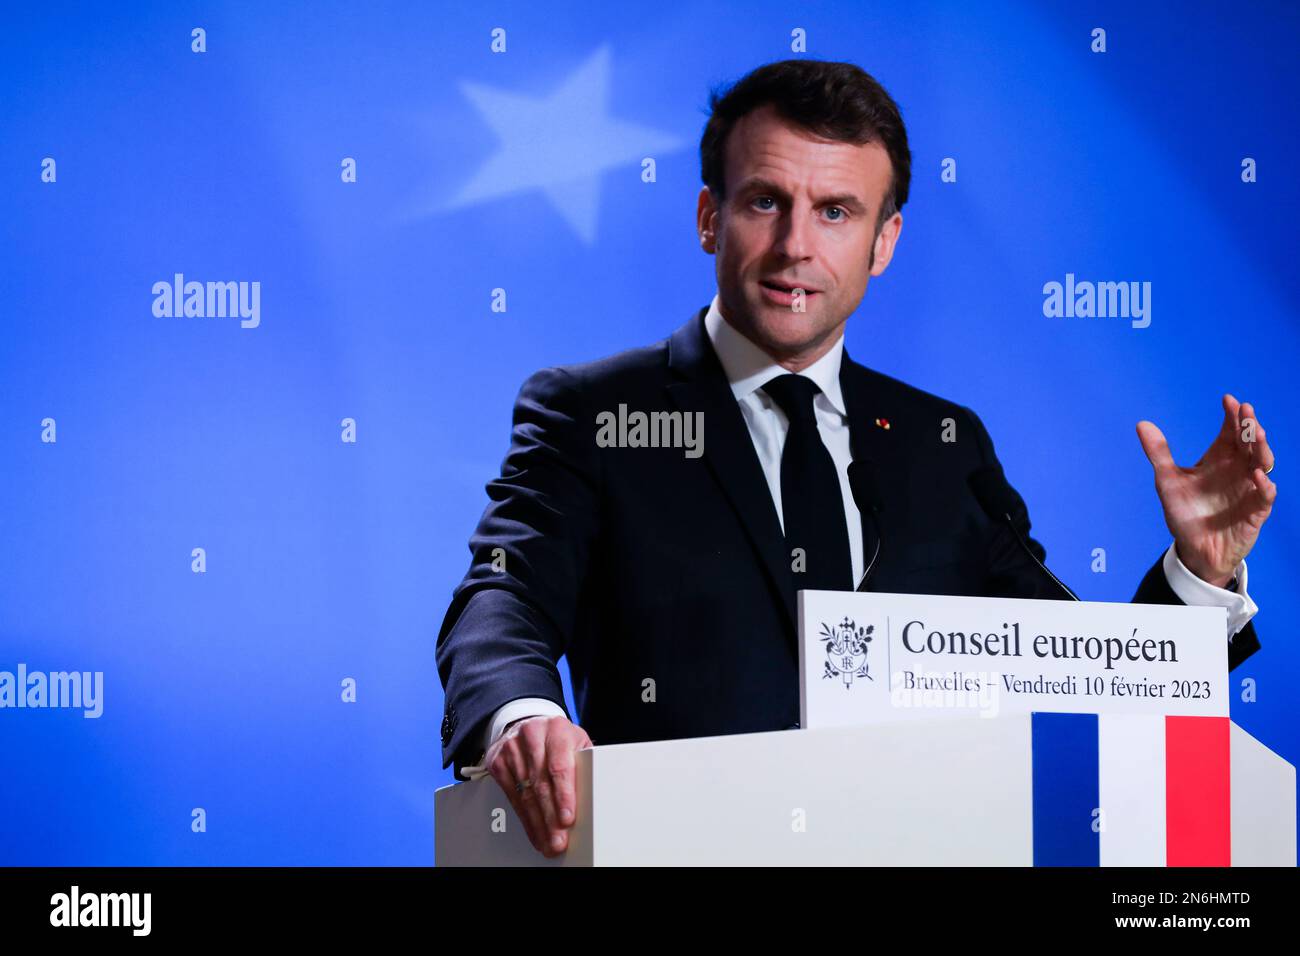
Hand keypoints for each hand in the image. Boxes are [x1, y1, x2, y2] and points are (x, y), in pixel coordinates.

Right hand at [484, 714, 592, 857]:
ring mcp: (512, 748)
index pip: (559, 766)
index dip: (564, 795)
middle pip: (541, 784)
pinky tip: (534, 830)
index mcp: (557, 729)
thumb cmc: (559, 738)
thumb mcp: (576, 743)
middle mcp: (532, 735)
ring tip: (548, 842)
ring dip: (538, 823)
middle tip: (558, 840)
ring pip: (525, 794)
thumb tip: (593, 798)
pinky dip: (524, 818)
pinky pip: (511, 796)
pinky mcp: (498, 762)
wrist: (530, 723)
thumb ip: (584, 764)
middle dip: (550, 817)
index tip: (567, 818)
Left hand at [1137, 394, 1276, 587]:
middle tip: (1246, 410)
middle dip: (1249, 426)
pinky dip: (1264, 485)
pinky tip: (1257, 475)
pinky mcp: (1255, 511)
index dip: (1232, 416)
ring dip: (1261, 449)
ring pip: (1263, 463)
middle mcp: (1237, 470)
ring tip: (1256, 434)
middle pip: (1249, 443)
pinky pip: (1265, 496)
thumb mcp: (1167, 481)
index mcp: (1219, 459)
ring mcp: (1249, 489)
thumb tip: (1142, 423)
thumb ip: (1159, 453)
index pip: (1230, 432)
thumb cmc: (1184, 513)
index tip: (1228, 399)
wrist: (1194, 550)